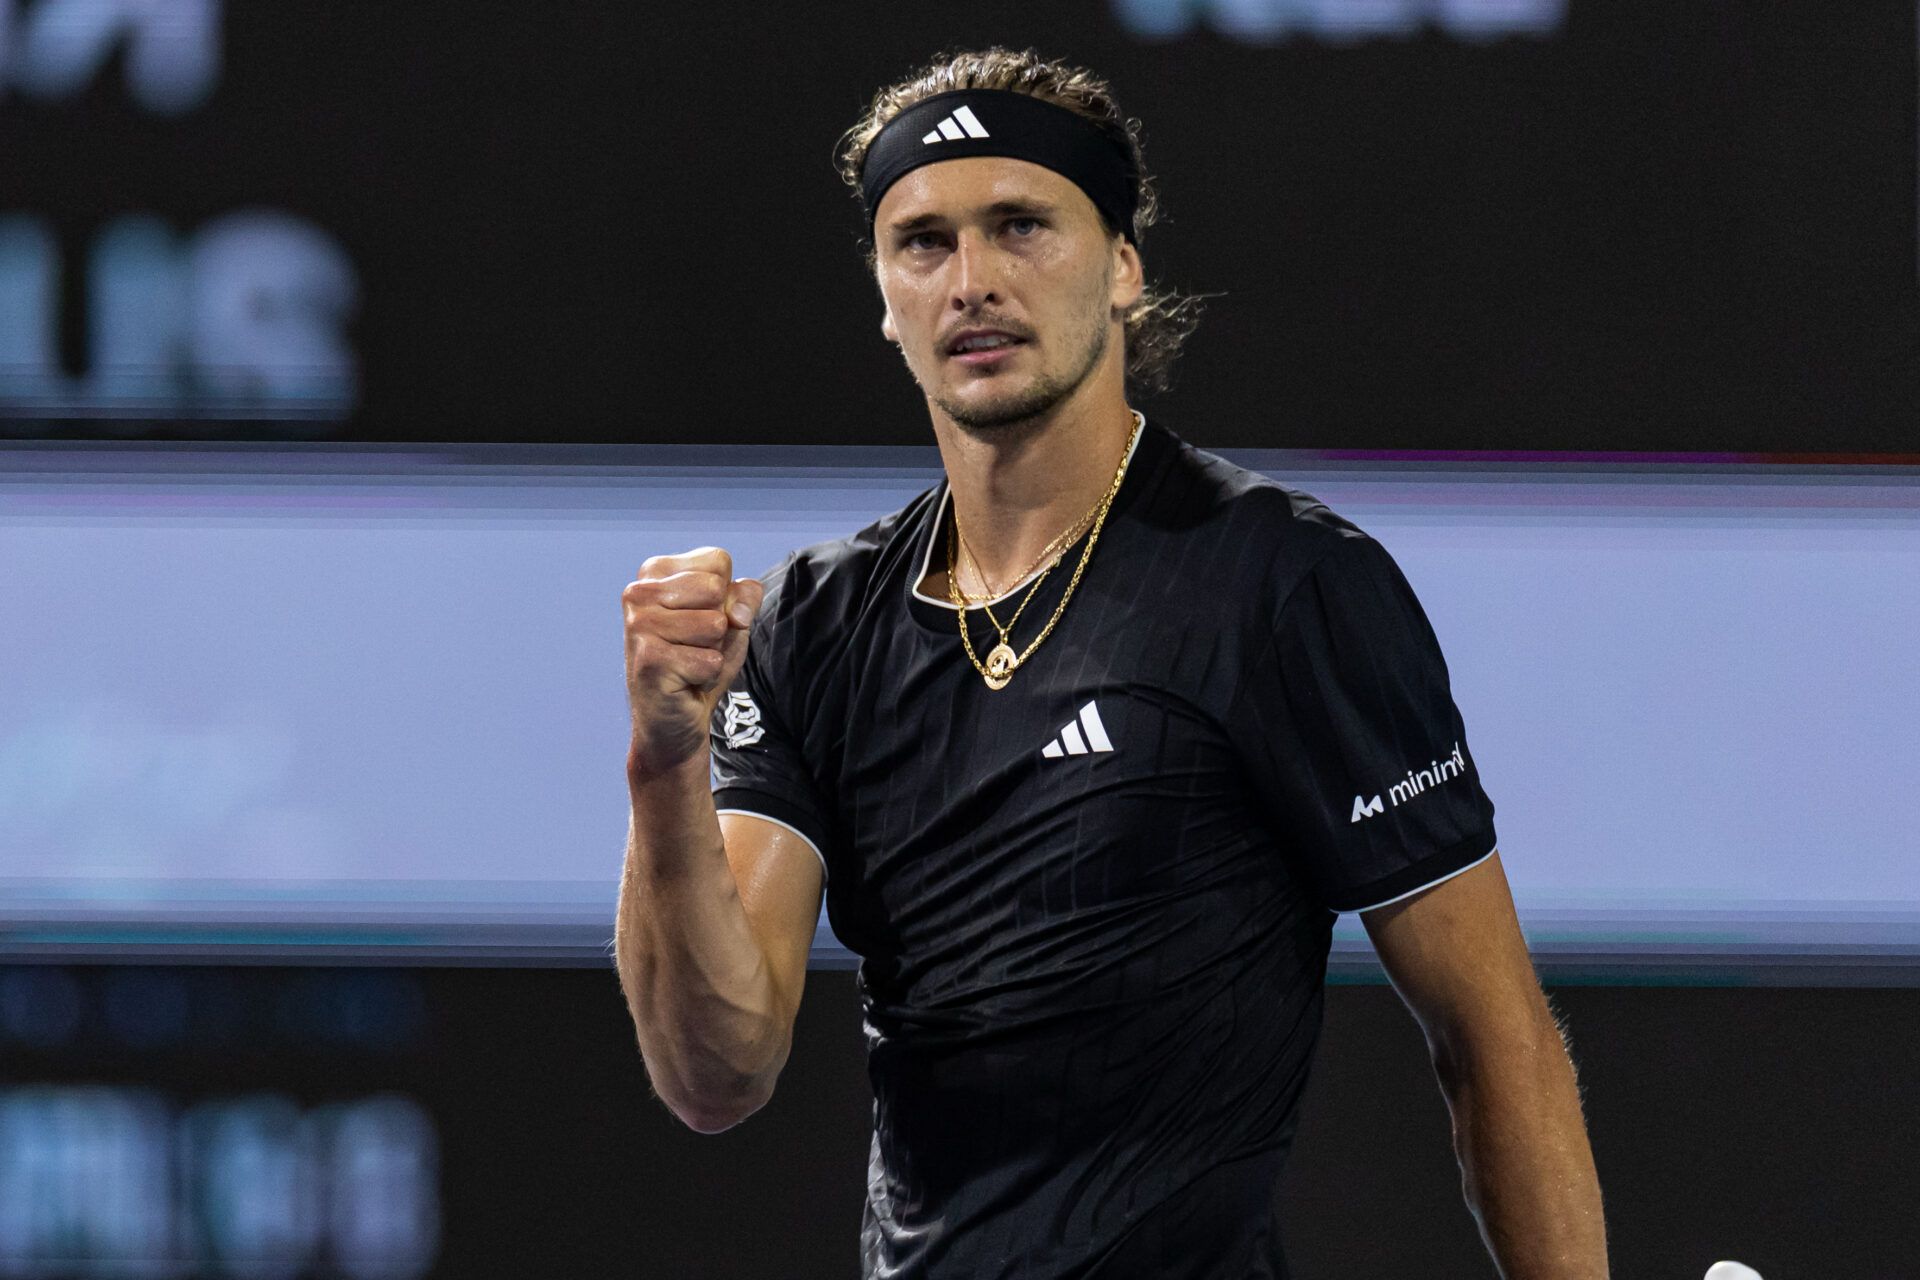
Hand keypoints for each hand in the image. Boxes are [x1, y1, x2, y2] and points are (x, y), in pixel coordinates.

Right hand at [623, 547, 764, 777]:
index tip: (703, 619)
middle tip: (694, 646)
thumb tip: (737, 611)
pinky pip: (709, 661)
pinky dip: (706, 676)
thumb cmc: (700, 661)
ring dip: (712, 652)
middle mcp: (638, 592)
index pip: (718, 560)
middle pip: (716, 589)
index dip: (727, 595)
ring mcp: (639, 626)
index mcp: (654, 571)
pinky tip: (683, 681)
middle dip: (720, 624)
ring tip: (688, 663)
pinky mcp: (648, 660)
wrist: (675, 720)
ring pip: (714, 624)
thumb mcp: (730, 619)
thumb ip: (744, 596)